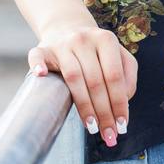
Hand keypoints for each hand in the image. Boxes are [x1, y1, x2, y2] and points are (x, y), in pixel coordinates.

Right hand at [29, 21, 137, 148]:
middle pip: (95, 80)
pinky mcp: (42, 49)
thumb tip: (124, 101)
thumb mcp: (117, 56)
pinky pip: (37, 57)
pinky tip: (41, 76)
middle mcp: (84, 39)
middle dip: (104, 112)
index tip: (122, 125)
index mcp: (106, 40)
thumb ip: (127, 76)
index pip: (114, 76)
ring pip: (73, 77)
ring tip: (91, 127)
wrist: (66, 28)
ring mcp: (61, 44)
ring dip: (83, 105)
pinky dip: (38, 66)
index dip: (119, 102)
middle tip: (109, 134)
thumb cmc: (96, 51)